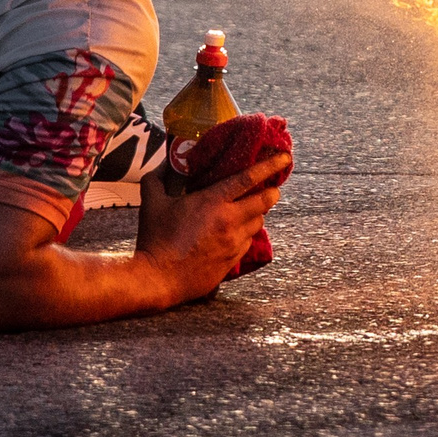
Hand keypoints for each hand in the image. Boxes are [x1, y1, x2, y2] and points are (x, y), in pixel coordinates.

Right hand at [138, 149, 290, 300]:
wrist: (159, 278)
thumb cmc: (155, 239)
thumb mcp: (152, 204)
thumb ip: (156, 180)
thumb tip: (160, 167)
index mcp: (213, 201)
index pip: (248, 179)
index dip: (269, 166)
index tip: (284, 158)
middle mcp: (229, 220)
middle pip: (264, 201)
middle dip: (272, 192)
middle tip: (272, 188)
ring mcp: (233, 242)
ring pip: (258, 223)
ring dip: (257, 214)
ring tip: (250, 211)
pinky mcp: (233, 260)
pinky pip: (248, 242)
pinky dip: (246, 234)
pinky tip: (236, 233)